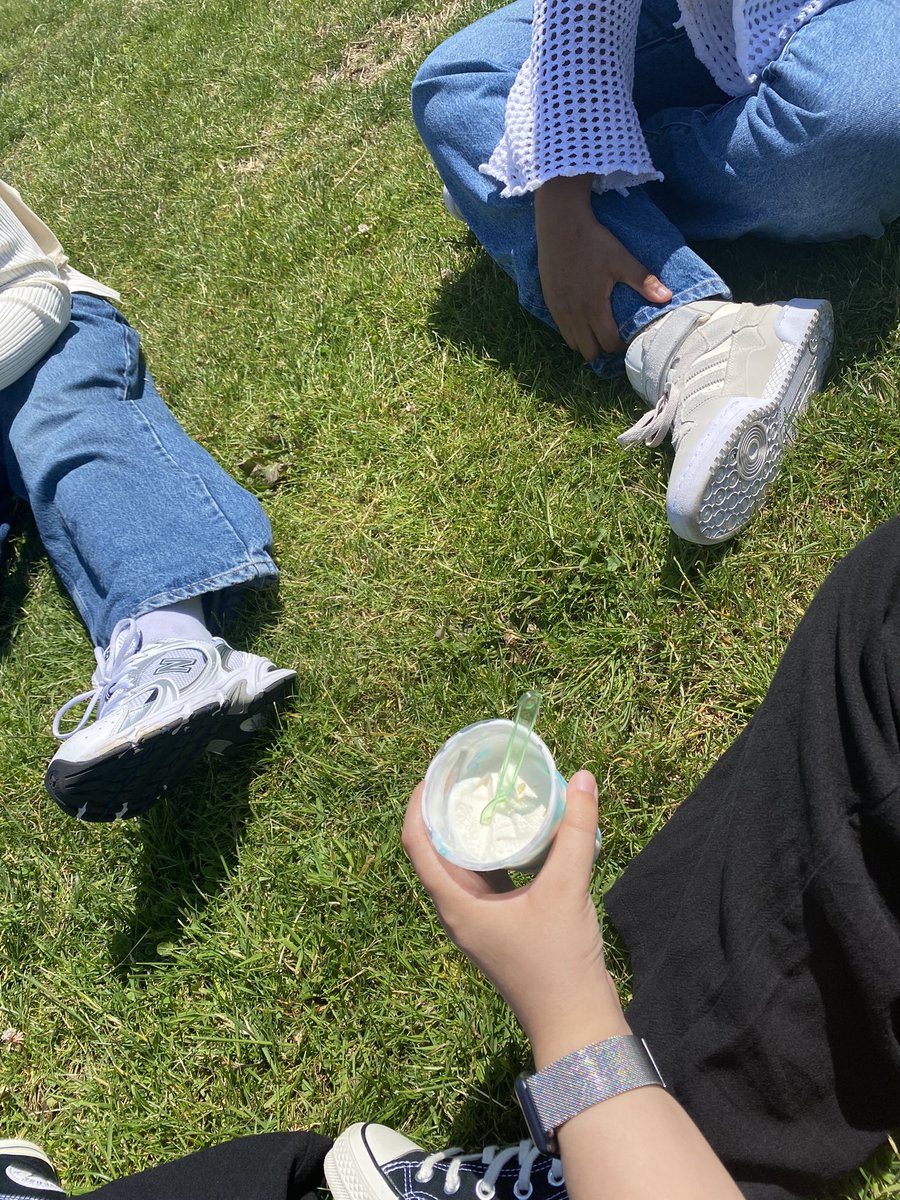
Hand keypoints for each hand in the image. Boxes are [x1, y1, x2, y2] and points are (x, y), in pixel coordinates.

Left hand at [402, 770, 627, 1064]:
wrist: (575, 1024)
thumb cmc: (558, 962)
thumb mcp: (567, 888)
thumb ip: (575, 831)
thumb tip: (581, 778)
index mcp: (455, 903)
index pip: (417, 842)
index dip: (420, 803)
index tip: (436, 770)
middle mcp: (458, 909)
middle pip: (436, 848)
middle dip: (447, 809)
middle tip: (467, 772)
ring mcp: (479, 919)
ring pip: (463, 863)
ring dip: (471, 829)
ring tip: (489, 792)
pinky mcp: (501, 924)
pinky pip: (488, 876)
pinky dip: (496, 850)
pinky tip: (518, 830)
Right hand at [534, 175, 670, 357]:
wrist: (560, 226)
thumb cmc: (593, 242)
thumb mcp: (621, 260)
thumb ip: (643, 281)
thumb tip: (668, 297)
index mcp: (594, 308)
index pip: (609, 343)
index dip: (621, 345)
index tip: (628, 337)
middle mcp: (574, 315)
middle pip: (590, 351)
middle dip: (603, 348)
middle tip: (614, 335)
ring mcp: (560, 311)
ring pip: (573, 344)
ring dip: (587, 341)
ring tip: (598, 329)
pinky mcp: (550, 303)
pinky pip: (562, 330)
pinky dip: (573, 331)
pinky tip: (583, 318)